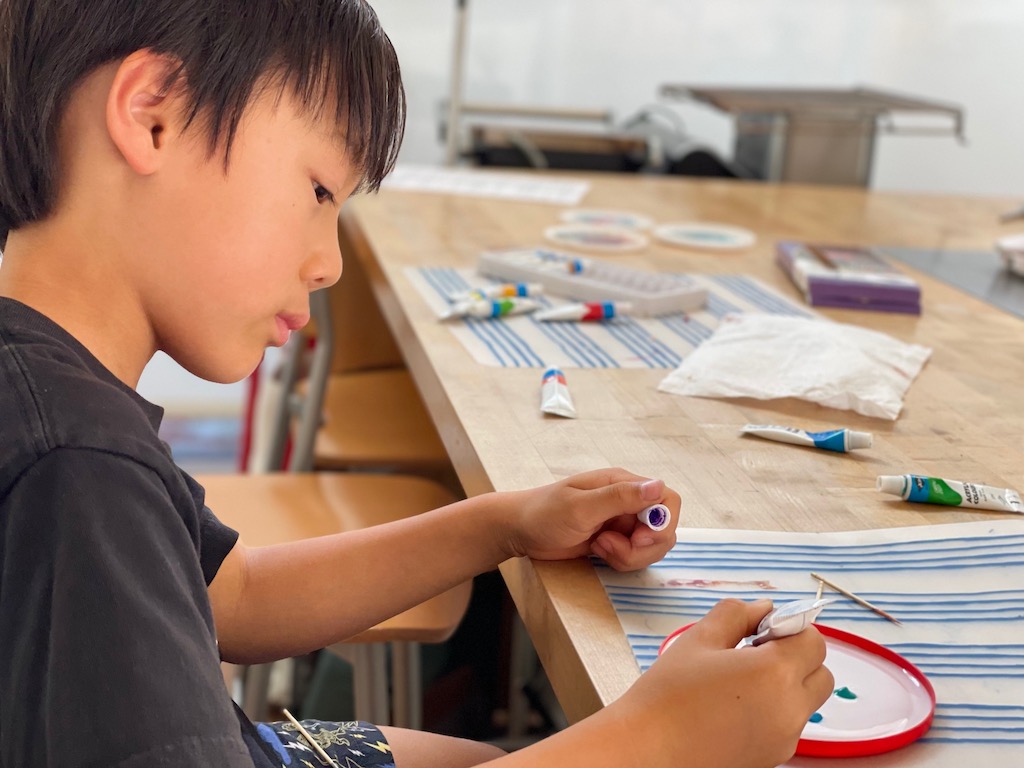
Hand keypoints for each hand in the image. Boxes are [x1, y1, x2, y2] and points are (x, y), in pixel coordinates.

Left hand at [504, 468, 678, 570]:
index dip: (662, 523)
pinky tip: (597, 551)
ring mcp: (622, 521)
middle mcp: (627, 501)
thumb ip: (620, 497)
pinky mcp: (615, 539)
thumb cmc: (543, 513)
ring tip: (600, 547)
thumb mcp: (581, 507)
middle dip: (642, 547)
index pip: (667, 500)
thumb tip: (658, 485)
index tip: (639, 538)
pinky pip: (635, 555)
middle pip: (663, 529)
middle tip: (610, 547)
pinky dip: (622, 560)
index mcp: (623, 483)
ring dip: (630, 555)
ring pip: (651, 546)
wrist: (518, 530)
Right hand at [613, 599, 832, 767]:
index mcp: (774, 674)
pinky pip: (788, 725)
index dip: (790, 628)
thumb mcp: (698, 640)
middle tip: (755, 652)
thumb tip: (764, 608)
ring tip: (739, 681)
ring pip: (807, 701)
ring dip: (787, 684)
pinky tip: (732, 705)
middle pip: (821, 673)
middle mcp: (789, 710)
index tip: (762, 629)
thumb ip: (737, 615)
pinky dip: (774, 710)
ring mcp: (783, 739)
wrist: (646, 751)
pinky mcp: (772, 758)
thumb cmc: (666, 697)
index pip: (814, 641)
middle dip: (797, 657)